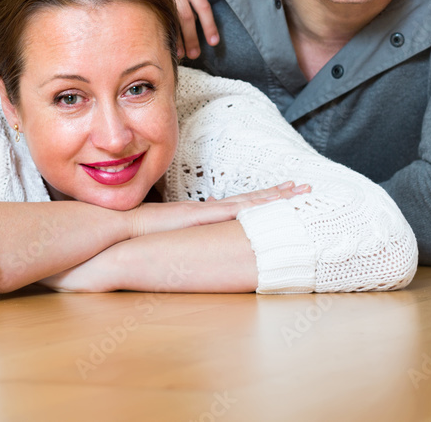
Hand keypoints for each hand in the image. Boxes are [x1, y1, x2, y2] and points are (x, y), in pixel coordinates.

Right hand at [112, 0, 218, 58]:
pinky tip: (163, 39)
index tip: (214, 42)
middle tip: (195, 55)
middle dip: (192, 38)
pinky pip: (156, 13)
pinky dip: (162, 27)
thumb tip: (198, 9)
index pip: (203, 5)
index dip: (210, 25)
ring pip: (171, 17)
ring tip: (180, 54)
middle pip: (187, 17)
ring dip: (176, 38)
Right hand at [125, 181, 304, 237]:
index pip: (241, 204)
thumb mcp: (170, 237)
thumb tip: (188, 245)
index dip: (263, 198)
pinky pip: (237, 211)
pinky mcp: (204, 216)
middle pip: (253, 198)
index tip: (283, 193)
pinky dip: (256, 207)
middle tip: (303, 186)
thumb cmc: (143, 234)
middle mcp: (212, 208)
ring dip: (277, 197)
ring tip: (301, 191)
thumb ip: (183, 239)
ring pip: (251, 201)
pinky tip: (273, 205)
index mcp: (205, 213)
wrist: (126, 226)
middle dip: (279, 193)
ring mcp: (210, 211)